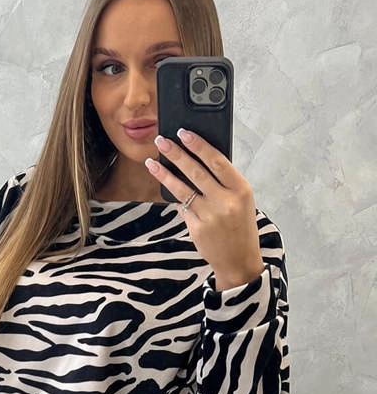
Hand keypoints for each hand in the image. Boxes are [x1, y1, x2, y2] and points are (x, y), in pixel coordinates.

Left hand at [145, 131, 264, 290]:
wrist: (239, 260)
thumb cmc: (240, 226)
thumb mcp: (242, 200)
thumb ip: (224, 182)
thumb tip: (198, 159)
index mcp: (241, 189)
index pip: (217, 161)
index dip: (198, 145)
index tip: (184, 133)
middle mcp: (226, 201)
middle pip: (196, 171)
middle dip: (176, 154)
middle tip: (162, 141)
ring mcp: (210, 216)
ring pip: (182, 189)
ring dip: (165, 173)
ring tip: (152, 161)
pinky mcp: (197, 228)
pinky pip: (182, 207)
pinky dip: (174, 196)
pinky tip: (165, 185)